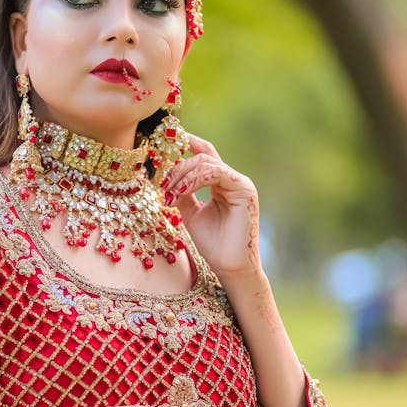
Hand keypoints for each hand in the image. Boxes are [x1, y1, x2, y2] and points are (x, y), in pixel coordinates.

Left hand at [161, 135, 261, 278]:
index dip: (187, 142)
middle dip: (177, 167)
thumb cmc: (213, 244)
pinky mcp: (245, 190)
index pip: (205, 154)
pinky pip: (217, 172)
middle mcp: (232, 180)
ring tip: (169, 192)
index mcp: (221, 183)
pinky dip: (196, 178)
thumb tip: (165, 179)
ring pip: (207, 162)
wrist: (229, 266)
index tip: (166, 139)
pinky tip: (182, 190)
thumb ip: (181, 194)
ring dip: (183, 174)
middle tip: (161, 184)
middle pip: (202, 157)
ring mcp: (240, 183)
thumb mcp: (189, 214)